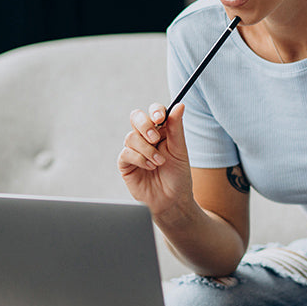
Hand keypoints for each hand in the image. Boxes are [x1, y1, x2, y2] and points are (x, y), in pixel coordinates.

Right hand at [117, 102, 193, 218]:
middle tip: (155, 138)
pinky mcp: (126, 163)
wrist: (172, 200)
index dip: (155, 111)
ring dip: (146, 149)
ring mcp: (134, 149)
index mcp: (162, 130)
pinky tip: (150, 167)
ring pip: (131, 136)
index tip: (160, 117)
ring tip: (159, 162)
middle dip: (145, 125)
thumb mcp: (180, 150)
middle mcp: (146, 137)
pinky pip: (126, 153)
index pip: (155, 111)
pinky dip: (140, 159)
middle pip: (136, 117)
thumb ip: (177, 128)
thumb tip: (180, 105)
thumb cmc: (178, 176)